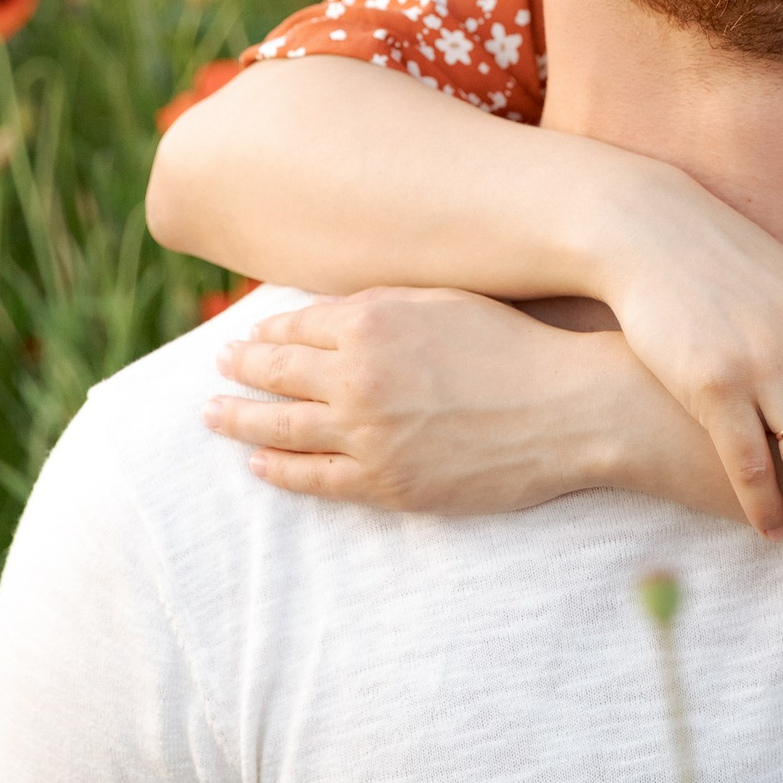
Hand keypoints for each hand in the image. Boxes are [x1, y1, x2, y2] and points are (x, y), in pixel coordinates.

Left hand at [204, 289, 635, 510]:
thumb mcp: (446, 300)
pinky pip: (312, 478)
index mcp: (371, 321)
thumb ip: (382, 305)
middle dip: (240, 370)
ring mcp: (367, 434)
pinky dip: (278, 470)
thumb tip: (328, 315)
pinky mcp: (385, 482)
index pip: (295, 327)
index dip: (264, 334)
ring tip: (214, 415)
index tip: (245, 338)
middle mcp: (356, 376)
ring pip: (280, 427)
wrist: (569, 407)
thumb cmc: (517, 345)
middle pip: (275, 373)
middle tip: (218, 370)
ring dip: (239, 420)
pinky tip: (259, 464)